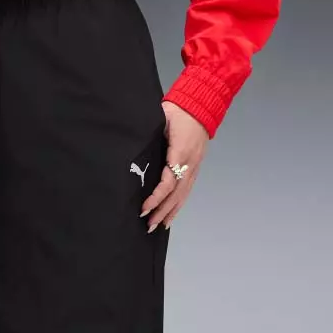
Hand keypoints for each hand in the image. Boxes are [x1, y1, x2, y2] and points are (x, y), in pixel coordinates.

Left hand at [141, 102, 208, 230]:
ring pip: (182, 196)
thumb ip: (149, 133)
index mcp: (180, 153)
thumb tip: (131, 143)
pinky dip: (178, 206)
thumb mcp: (161, 119)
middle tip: (148, 225)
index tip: (144, 208)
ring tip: (157, 226)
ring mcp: (193, 167)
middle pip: (175, 194)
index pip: (168, 182)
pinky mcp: (194, 169)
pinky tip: (171, 217)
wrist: (201, 106)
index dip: (156, 197)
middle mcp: (188, 164)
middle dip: (161, 211)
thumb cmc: (179, 111)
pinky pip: (186, 191)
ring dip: (169, 212)